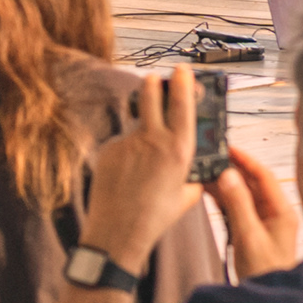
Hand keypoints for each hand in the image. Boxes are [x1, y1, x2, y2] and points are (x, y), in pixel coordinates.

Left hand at [86, 71, 208, 268]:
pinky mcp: (108, 151)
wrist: (117, 233)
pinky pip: (121, 144)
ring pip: (136, 124)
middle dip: (154, 83)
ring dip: (141, 128)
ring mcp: (127, 144)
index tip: (183, 70)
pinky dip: (127, 152)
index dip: (184, 82)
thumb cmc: (155, 217)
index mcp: (177, 150)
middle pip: (150, 96)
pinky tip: (128, 174)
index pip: (182, 104)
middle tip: (156, 79)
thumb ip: (192, 175)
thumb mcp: (187, 195)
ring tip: (143, 156)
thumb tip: (194, 166)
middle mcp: (152, 141)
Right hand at [214, 144, 301, 278]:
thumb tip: (228, 176)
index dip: (247, 160)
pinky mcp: (252, 233)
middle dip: (233, 171)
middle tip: (212, 159)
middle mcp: (275, 214)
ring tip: (206, 173)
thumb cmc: (265, 272)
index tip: (229, 149)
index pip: (264, 177)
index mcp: (282, 211)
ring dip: (226, 185)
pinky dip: (224, 201)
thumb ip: (238, 205)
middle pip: (253, 184)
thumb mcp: (249, 237)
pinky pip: (238, 210)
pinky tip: (210, 193)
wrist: (267, 302)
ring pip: (243, 197)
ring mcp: (264, 223)